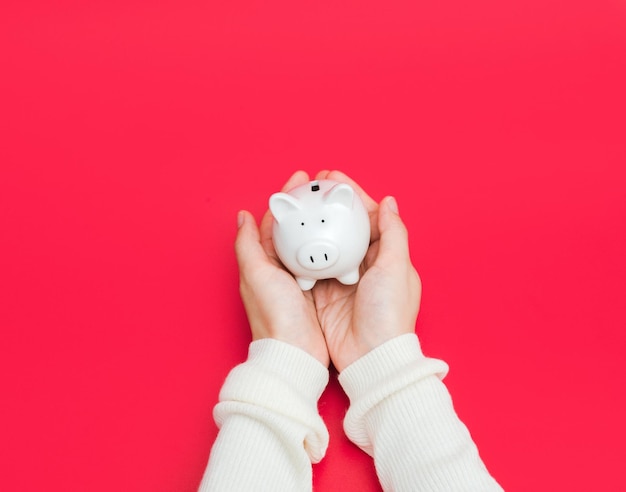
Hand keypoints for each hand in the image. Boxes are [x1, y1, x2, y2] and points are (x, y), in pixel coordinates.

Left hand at [235, 171, 329, 366]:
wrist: (297, 353)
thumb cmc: (276, 316)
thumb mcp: (256, 274)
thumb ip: (248, 244)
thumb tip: (242, 217)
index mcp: (264, 262)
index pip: (275, 222)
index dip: (288, 198)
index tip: (302, 180)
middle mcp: (282, 269)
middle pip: (296, 229)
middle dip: (310, 206)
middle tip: (326, 187)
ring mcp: (302, 280)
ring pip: (313, 242)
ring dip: (325, 223)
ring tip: (340, 205)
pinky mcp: (321, 290)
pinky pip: (329, 260)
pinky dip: (336, 245)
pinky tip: (349, 237)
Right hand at [311, 170, 421, 371]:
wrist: (370, 356)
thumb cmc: (389, 314)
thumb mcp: (396, 268)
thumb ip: (393, 233)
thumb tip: (388, 202)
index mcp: (384, 256)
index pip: (366, 216)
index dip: (351, 195)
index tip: (334, 178)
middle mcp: (362, 264)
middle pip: (343, 225)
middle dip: (328, 204)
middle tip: (312, 185)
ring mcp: (340, 278)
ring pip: (324, 242)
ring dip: (313, 222)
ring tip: (298, 202)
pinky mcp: (323, 292)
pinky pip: (309, 264)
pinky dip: (301, 248)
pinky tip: (291, 234)